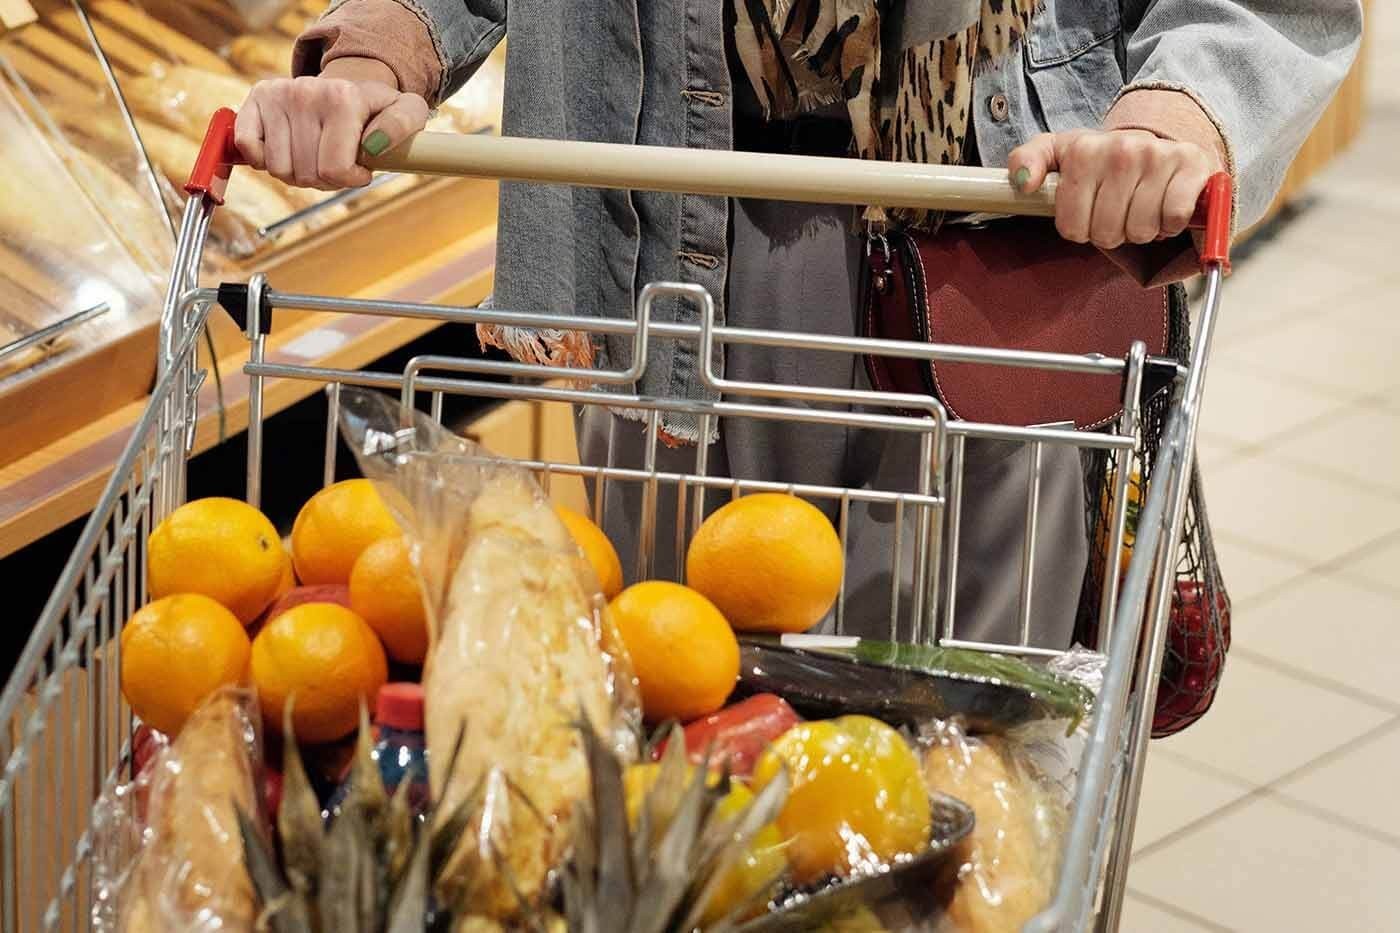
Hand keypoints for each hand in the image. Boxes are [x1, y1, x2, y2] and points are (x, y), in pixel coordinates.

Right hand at [234, 73, 428, 189]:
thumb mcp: (407, 112)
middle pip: (308, 174)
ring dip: (298, 173)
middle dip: (325, 179)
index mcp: (343, 97)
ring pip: (279, 168)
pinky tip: (284, 150)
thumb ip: (404, 124)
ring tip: (314, 154)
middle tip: (336, 161)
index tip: (360, 168)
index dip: (350, 179)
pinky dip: (264, 160)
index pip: (336, 170)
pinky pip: (248, 148)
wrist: (345, 88)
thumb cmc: (376, 112)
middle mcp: (307, 91)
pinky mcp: (256, 99)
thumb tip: (374, 146)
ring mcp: (278, 94)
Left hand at [1009, 129, 1220, 248]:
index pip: (1071, 226)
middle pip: (1106, 232)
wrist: (1155, 141)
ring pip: (1139, 230)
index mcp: (1083, 151)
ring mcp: (1158, 155)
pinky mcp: (1191, 165)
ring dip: (1140, 230)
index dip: (1080, 228)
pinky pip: (1173, 219)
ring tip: (1140, 209)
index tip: (1088, 211)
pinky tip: (1163, 208)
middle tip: (1117, 212)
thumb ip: (1027, 161)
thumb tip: (1022, 183)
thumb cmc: (1100, 159)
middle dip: (1110, 232)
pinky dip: (1169, 225)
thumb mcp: (1057, 154)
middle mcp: (1121, 149)